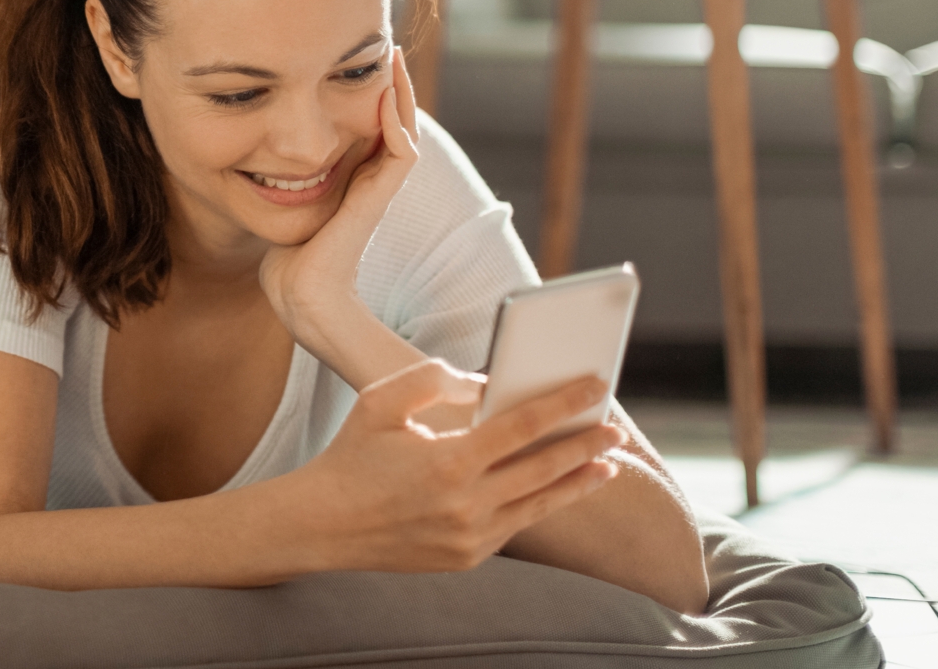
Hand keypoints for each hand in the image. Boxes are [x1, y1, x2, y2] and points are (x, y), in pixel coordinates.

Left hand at [259, 48, 418, 345]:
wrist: (302, 297)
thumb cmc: (288, 264)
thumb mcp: (282, 210)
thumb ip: (281, 184)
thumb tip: (254, 161)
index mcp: (354, 183)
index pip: (373, 127)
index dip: (369, 93)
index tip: (354, 59)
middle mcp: (371, 182)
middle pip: (395, 120)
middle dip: (390, 82)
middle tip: (385, 45)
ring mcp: (378, 190)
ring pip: (405, 129)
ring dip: (400, 92)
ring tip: (391, 56)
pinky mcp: (377, 199)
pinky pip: (402, 152)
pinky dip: (396, 121)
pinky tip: (384, 93)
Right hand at [295, 361, 624, 572]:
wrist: (322, 525)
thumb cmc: (352, 454)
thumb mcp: (382, 400)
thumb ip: (436, 379)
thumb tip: (488, 384)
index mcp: (447, 462)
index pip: (522, 427)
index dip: (564, 405)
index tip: (595, 387)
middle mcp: (464, 505)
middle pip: (543, 470)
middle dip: (585, 445)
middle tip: (615, 428)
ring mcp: (468, 538)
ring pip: (538, 505)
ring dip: (576, 483)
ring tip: (606, 464)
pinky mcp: (466, 558)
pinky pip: (514, 525)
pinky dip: (539, 504)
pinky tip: (558, 487)